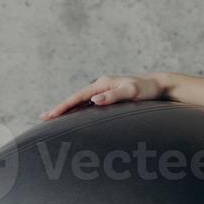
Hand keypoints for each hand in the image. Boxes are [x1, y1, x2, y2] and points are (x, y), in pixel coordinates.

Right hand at [40, 74, 164, 119]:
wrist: (160, 86)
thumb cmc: (148, 89)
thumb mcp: (132, 91)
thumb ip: (113, 95)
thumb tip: (94, 100)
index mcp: (102, 83)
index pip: (77, 97)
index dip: (62, 107)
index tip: (49, 115)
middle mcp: (101, 86)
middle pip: (75, 99)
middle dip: (60, 109)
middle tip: (43, 118)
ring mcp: (105, 92)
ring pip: (81, 102)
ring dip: (68, 110)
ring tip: (54, 119)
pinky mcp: (110, 98)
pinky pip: (90, 105)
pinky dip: (80, 111)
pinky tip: (76, 119)